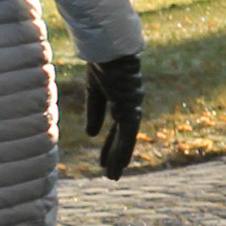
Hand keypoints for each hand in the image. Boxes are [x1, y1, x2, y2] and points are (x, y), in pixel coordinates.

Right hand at [82, 55, 143, 179]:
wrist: (108, 48)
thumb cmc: (102, 61)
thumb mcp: (94, 89)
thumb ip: (95, 110)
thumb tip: (92, 135)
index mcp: (122, 98)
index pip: (117, 127)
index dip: (111, 143)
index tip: (104, 159)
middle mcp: (131, 104)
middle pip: (124, 135)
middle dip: (117, 154)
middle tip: (111, 174)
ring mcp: (133, 106)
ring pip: (127, 138)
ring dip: (120, 159)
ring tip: (113, 177)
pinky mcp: (131, 108)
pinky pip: (127, 134)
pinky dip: (122, 151)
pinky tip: (117, 165)